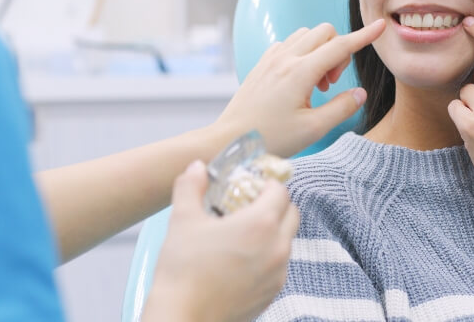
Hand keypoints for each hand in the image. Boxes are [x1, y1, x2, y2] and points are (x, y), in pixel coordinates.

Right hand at [143, 161, 298, 321]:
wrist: (182, 320)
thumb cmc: (183, 270)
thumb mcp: (182, 220)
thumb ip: (191, 186)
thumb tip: (196, 167)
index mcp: (261, 224)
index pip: (280, 191)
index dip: (266, 184)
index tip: (249, 186)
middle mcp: (277, 247)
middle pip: (291, 213)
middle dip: (275, 204)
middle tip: (248, 206)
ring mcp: (278, 273)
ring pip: (287, 240)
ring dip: (273, 231)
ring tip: (242, 234)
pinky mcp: (273, 293)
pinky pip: (279, 265)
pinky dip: (268, 255)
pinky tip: (241, 259)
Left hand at [218, 19, 385, 156]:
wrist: (229, 141)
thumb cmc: (270, 139)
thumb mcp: (313, 129)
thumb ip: (341, 108)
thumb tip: (360, 93)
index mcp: (300, 72)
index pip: (341, 46)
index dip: (364, 36)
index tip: (380, 27)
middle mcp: (285, 59)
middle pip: (324, 33)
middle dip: (338, 52)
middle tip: (331, 84)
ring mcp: (270, 59)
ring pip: (306, 35)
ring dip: (320, 51)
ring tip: (315, 84)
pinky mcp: (261, 64)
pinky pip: (289, 44)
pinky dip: (302, 53)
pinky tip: (299, 81)